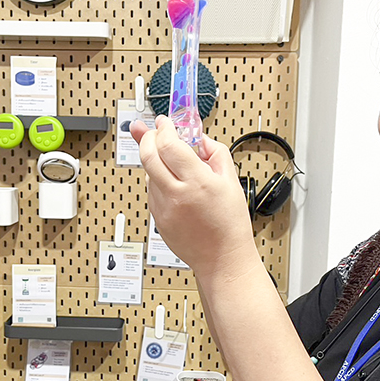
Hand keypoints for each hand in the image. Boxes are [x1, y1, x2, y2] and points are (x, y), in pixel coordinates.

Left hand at [130, 116, 256, 275]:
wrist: (223, 258)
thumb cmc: (230, 224)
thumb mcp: (231, 181)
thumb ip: (215, 152)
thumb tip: (200, 139)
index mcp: (198, 182)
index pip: (170, 145)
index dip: (164, 128)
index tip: (165, 122)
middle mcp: (177, 195)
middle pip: (148, 156)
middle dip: (148, 138)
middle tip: (155, 132)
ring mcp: (164, 209)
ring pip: (148, 174)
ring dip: (155, 160)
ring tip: (172, 162)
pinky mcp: (157, 219)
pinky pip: (151, 192)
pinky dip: (157, 181)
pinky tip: (173, 184)